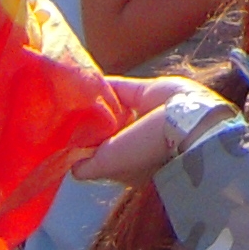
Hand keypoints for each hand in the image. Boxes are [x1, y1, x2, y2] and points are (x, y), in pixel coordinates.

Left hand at [75, 76, 219, 184]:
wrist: (186, 123)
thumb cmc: (146, 151)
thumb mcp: (109, 165)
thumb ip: (88, 167)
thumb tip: (71, 165)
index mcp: (128, 164)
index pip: (100, 156)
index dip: (83, 149)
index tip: (62, 141)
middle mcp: (133, 141)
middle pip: (104, 131)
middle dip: (88, 126)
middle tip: (61, 117)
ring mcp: (139, 116)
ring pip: (110, 108)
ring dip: (94, 104)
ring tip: (70, 98)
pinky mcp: (144, 91)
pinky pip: (118, 87)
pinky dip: (103, 85)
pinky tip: (85, 82)